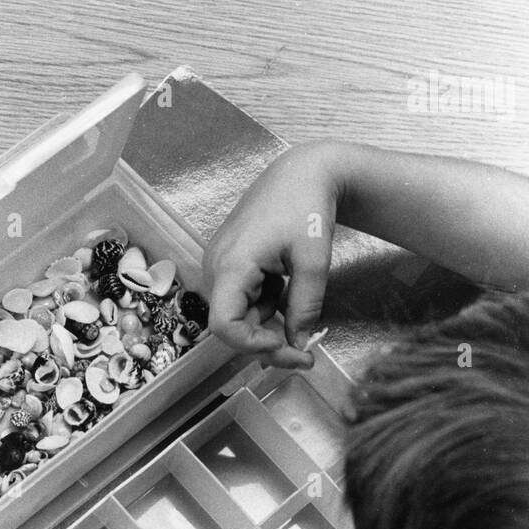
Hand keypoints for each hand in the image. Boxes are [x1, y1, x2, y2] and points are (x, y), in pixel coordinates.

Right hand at [202, 142, 338, 367]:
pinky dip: (264, 306)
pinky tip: (282, 285)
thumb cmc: (307, 208)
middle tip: (305, 355)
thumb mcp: (313, 262)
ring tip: (295, 298)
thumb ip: (304, 307)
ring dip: (267, 323)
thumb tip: (299, 345)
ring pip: (237, 316)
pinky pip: (241, 301)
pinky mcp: (226, 265)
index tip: (285, 345)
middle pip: (231, 327)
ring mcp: (218, 266)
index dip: (252, 344)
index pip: (224, 325)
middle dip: (267, 344)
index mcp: (231, 264)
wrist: (301, 174)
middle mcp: (215, 268)